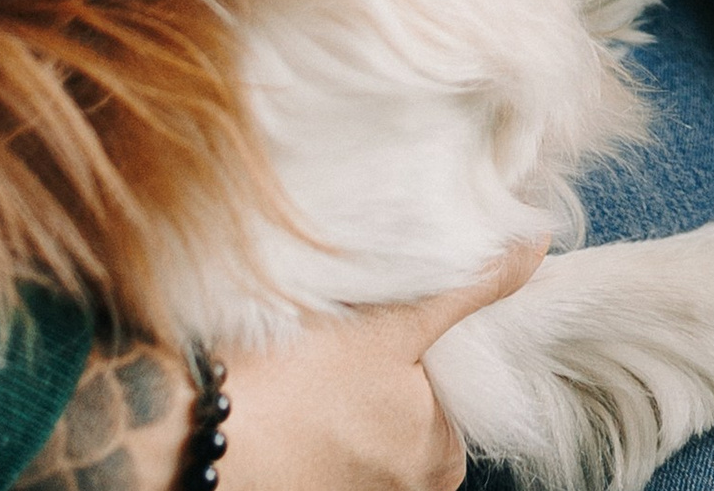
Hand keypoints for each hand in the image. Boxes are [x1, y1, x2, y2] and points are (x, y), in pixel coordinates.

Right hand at [11, 247, 544, 490]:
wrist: (175, 431)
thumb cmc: (294, 380)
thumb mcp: (392, 319)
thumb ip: (469, 286)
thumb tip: (538, 245)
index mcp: (435, 458)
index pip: (446, 408)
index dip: (414, 364)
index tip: (373, 335)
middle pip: (398, 433)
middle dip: (369, 397)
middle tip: (329, 354)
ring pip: (348, 451)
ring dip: (327, 419)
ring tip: (291, 380)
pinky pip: (308, 468)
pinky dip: (294, 441)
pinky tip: (266, 409)